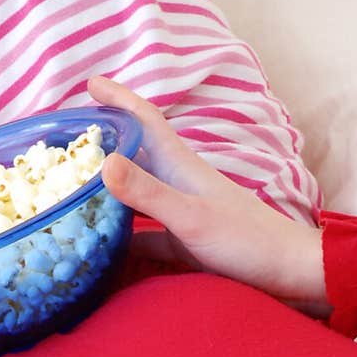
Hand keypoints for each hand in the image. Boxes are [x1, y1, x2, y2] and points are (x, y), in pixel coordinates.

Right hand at [87, 74, 329, 313]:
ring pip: (136, 196)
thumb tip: (103, 162)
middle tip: (66, 141)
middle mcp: (179, 184)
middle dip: (104, 144)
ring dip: (108, 190)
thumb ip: (148, 193)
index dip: (119, 100)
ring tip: (73, 190)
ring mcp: (182, 214)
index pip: (145, 122)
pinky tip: (102, 244)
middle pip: (135, 155)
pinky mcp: (185, 242)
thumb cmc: (247, 241)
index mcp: (182, 167)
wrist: (289, 273)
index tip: (91, 83)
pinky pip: (143, 234)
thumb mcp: (192, 218)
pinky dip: (121, 236)